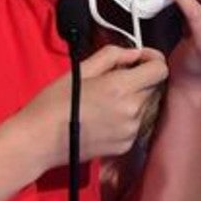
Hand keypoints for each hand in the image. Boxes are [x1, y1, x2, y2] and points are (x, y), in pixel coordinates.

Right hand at [12, 44, 168, 172]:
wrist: (41, 140)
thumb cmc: (54, 102)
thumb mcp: (81, 70)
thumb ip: (112, 56)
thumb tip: (133, 54)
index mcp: (120, 87)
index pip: (159, 70)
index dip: (152, 59)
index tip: (139, 59)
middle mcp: (132, 110)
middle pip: (153, 87)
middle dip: (139, 79)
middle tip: (113, 79)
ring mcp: (131, 131)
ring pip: (145, 106)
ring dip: (133, 98)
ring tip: (105, 101)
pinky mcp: (125, 146)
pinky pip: (136, 124)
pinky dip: (126, 117)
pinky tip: (104, 118)